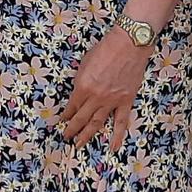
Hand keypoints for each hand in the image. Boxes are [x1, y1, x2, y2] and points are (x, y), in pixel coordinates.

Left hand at [58, 26, 150, 151]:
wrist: (129, 45)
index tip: (62, 121)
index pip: (72, 106)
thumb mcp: (85, 62)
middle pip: (81, 118)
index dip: (66, 115)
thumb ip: (81, 79)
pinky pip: (121, 122)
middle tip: (66, 137)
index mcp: (83, 86)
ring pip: (96, 123)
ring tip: (79, 145)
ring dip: (86, 135)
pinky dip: (117, 136)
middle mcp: (96, 97)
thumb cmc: (106, 49)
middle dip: (72, 129)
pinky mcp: (125, 101)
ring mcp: (111, 101)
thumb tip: (79, 91)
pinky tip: (113, 147)